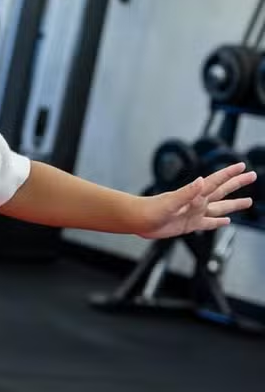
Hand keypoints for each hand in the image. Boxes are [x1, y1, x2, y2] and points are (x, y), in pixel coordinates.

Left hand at [138, 162, 255, 238]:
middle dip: (237, 183)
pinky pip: (209, 223)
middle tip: (252, 176)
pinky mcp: (190, 225)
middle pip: (222, 191)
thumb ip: (187, 192)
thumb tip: (201, 181)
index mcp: (194, 194)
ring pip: (220, 208)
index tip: (242, 166)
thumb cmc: (151, 209)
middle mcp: (197, 202)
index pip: (216, 181)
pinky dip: (218, 222)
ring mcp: (194, 213)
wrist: (138, 220)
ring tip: (248, 201)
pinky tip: (227, 221)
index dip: (229, 174)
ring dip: (234, 204)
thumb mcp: (170, 201)